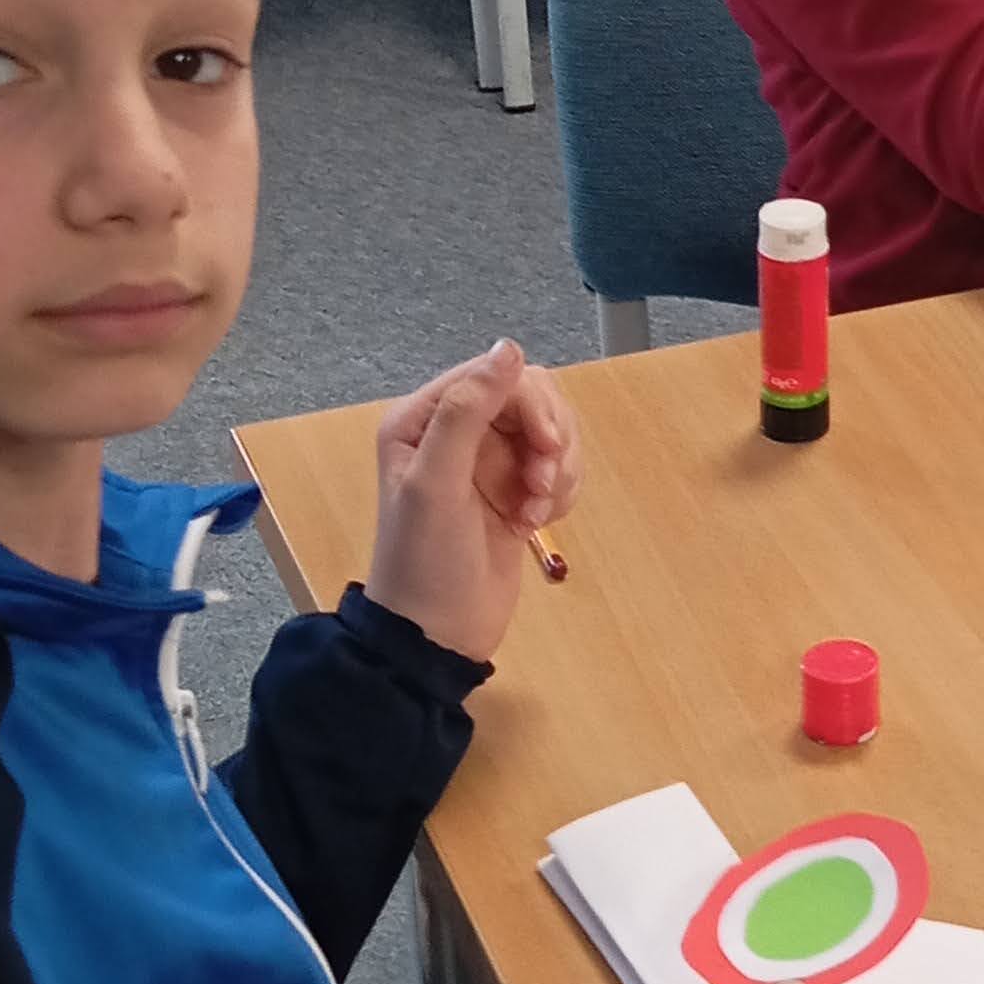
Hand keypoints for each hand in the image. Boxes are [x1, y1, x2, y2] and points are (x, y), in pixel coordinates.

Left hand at [364, 341, 581, 664]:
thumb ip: (466, 412)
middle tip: (541, 485)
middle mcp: (455, 431)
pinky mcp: (514, 490)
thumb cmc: (424, 561)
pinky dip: (560, 491)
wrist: (436, 634)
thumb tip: (508, 348)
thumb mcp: (436, 483)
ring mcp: (488, 461)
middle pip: (531, 398)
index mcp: (423, 418)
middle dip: (549, 439)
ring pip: (551, 432)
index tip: (547, 448)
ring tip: (535, 509)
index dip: (531, 404)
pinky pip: (558, 467)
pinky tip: (536, 522)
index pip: (496, 376)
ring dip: (558, 469)